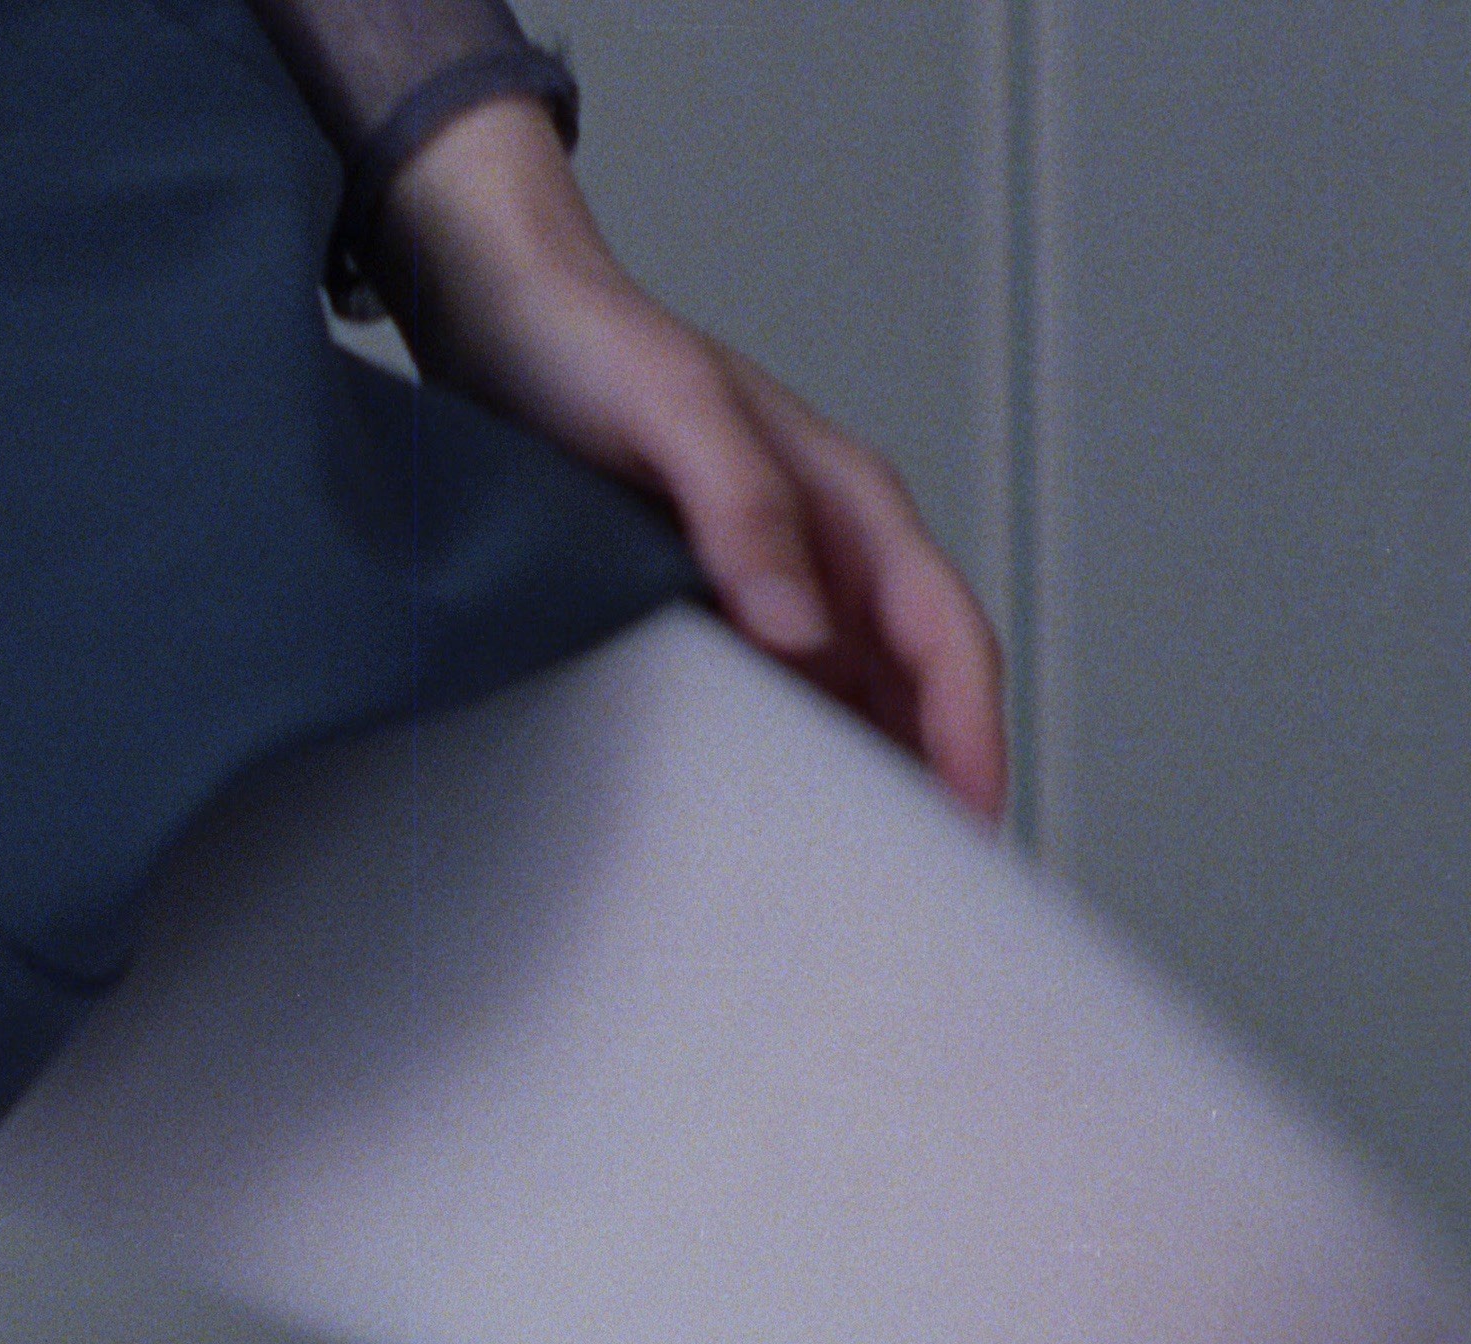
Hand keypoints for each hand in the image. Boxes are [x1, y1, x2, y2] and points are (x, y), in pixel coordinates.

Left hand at [369, 103, 1007, 822]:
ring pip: (849, 702)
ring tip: (837, 884)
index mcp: (850, 503)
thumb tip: (804, 632)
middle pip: (913, 689)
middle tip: (907, 897)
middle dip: (930, 784)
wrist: (501, 318)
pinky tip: (751, 822)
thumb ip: (744, 512)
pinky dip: (783, 759)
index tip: (968, 826)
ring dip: (859, 783)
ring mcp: (773, 581)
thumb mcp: (674, 414)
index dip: (969, 734)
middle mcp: (828, 550)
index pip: (946, 635)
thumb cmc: (589, 350)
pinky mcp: (709, 604)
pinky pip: (773, 698)